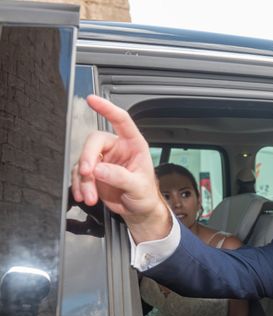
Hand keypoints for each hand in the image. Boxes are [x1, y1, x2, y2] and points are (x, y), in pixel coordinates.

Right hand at [71, 95, 170, 241]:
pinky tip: (84, 196)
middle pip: (94, 142)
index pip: (121, 120)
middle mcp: (117, 148)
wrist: (139, 211)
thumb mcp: (138, 187)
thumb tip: (100, 169)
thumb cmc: (145, 195)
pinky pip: (79, 174)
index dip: (107, 109)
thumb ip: (120, 177)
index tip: (93, 100)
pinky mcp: (93, 173)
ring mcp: (103, 160)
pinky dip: (79, 186)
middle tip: (88, 174)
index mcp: (134, 145)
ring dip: (84, 180)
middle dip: (88, 158)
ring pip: (84, 161)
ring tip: (91, 197)